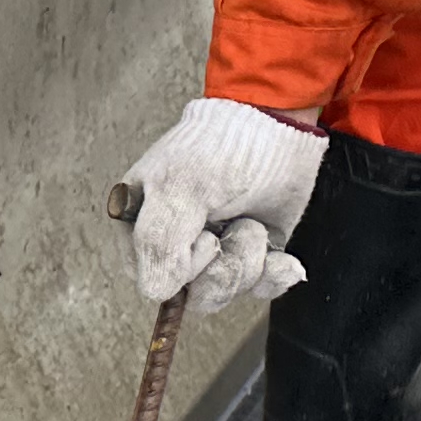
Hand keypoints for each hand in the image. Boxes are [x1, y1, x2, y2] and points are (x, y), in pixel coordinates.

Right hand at [118, 99, 325, 310]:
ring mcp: (214, 251)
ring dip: (249, 259)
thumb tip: (156, 292)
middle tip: (232, 224)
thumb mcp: (179, 187)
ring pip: (227, 292)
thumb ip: (158, 241)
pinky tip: (280, 254)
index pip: (152, 281)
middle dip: (223, 266)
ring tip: (250, 221)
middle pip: (192, 295)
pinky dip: (275, 273)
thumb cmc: (219, 145)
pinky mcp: (250, 255)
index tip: (204, 236)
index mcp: (140, 226)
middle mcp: (174, 244)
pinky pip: (260, 289)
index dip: (183, 269)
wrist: (275, 124)